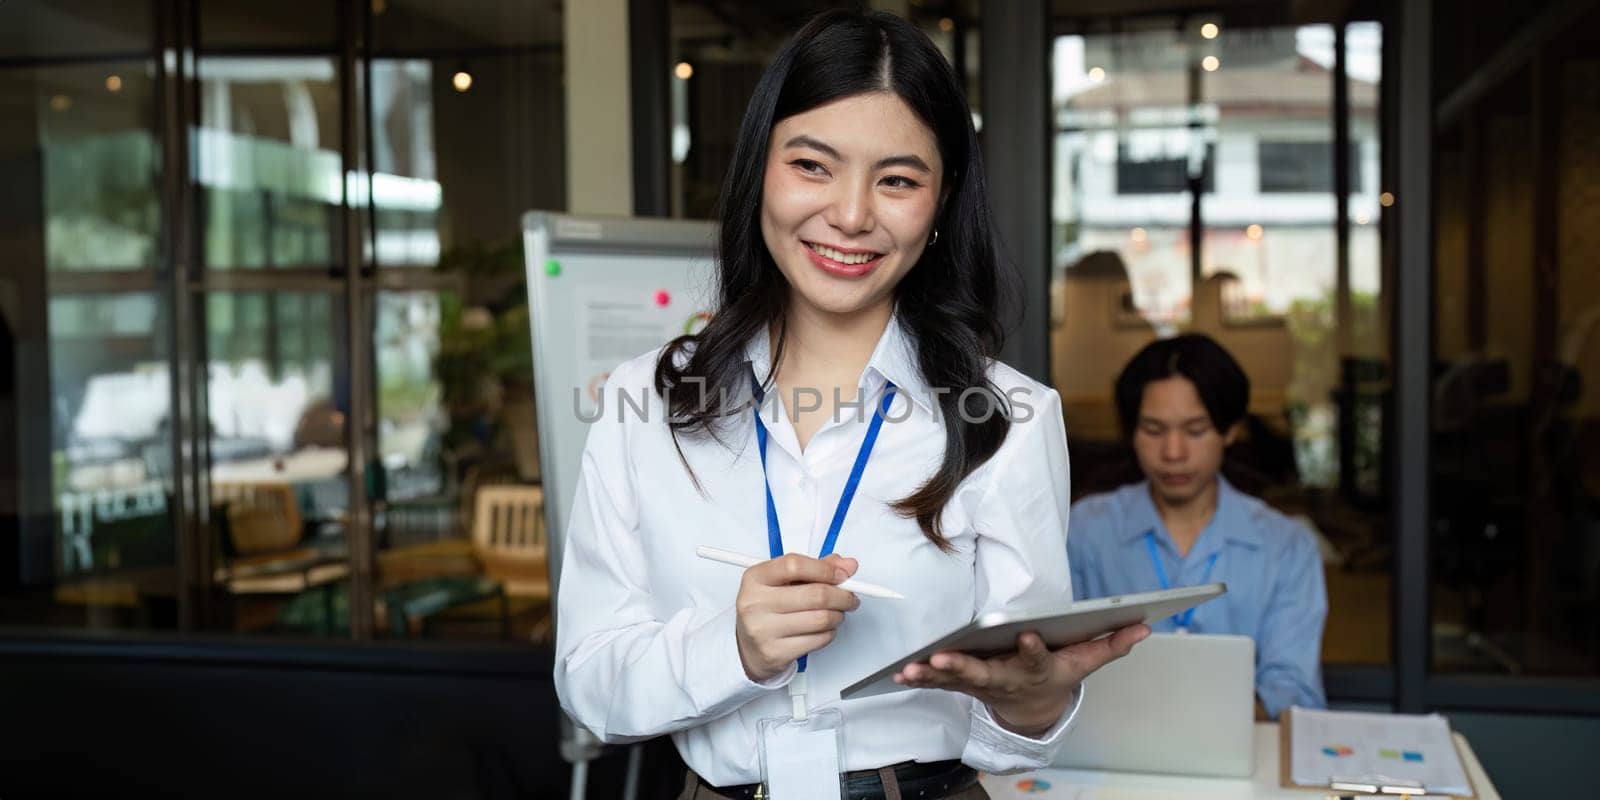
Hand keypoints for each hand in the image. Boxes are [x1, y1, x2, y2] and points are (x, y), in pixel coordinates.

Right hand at [735, 553, 860, 681]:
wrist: (748, 648)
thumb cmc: (767, 609)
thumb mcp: (783, 582)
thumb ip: (815, 569)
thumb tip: (847, 566)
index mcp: (755, 578)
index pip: (794, 565)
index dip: (825, 569)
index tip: (842, 575)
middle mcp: (755, 603)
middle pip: (815, 595)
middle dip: (842, 596)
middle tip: (849, 597)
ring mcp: (763, 629)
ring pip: (821, 619)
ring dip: (837, 615)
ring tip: (835, 613)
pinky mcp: (775, 652)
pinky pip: (818, 640)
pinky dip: (829, 633)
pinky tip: (823, 629)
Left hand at [893, 623, 1150, 735]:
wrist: (1033, 708)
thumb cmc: (1056, 674)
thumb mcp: (1086, 662)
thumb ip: (1111, 644)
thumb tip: (1144, 626)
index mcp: (1036, 669)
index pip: (1036, 659)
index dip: (1033, 648)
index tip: (1029, 634)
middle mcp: (1006, 678)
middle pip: (985, 673)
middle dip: (963, 666)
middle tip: (942, 659)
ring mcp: (981, 683)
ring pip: (955, 680)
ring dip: (932, 675)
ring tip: (912, 667)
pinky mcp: (962, 685)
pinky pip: (937, 683)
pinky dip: (918, 678)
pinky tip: (898, 672)